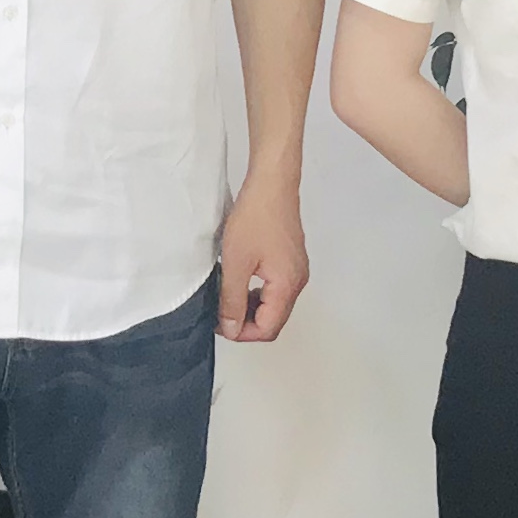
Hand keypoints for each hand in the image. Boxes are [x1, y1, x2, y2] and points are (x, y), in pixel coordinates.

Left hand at [217, 174, 309, 342]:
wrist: (272, 184)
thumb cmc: (256, 216)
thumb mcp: (236, 263)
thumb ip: (232, 300)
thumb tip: (231, 327)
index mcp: (287, 286)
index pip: (268, 329)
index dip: (242, 333)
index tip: (220, 323)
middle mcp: (297, 281)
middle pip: (274, 320)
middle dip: (246, 322)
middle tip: (220, 313)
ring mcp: (296, 270)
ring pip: (275, 305)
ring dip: (251, 308)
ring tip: (227, 297)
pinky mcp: (291, 260)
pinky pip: (276, 289)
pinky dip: (258, 293)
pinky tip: (240, 282)